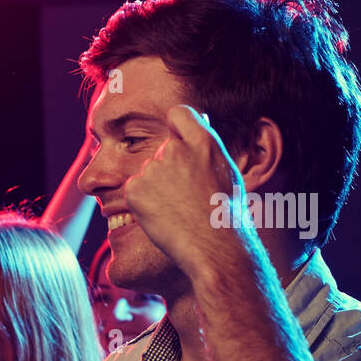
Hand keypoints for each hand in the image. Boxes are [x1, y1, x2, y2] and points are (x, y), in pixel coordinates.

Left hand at [123, 105, 252, 278]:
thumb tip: (200, 121)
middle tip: (182, 197)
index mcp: (203, 142)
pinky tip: (162, 216)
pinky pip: (134, 191)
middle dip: (166, 170)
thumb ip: (206, 148)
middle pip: (160, 151)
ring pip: (147, 173)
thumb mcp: (226, 172)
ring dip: (155, 188)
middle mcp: (175, 149)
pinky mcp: (134, 188)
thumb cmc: (225, 214)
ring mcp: (153, 168)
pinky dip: (142, 203)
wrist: (214, 246)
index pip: (178, 114)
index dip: (176, 125)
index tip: (176, 138)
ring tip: (176, 210)